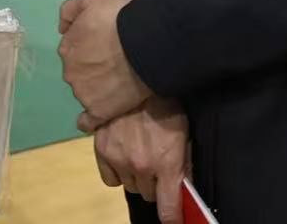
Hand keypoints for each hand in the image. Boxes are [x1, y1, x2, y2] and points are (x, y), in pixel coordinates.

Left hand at [58, 0, 151, 127]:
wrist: (143, 44)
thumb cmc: (118, 18)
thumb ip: (69, 11)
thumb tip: (61, 28)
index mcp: (67, 47)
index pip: (73, 48)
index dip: (90, 45)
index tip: (106, 42)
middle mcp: (69, 73)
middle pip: (79, 71)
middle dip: (92, 66)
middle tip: (115, 60)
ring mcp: (83, 94)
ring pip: (85, 92)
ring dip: (97, 87)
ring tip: (119, 80)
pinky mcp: (99, 112)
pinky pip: (88, 121)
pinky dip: (90, 120)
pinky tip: (99, 115)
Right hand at [92, 99, 190, 223]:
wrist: (138, 76)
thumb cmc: (167, 104)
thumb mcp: (184, 133)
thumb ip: (184, 163)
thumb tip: (184, 186)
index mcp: (166, 164)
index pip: (168, 210)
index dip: (173, 217)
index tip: (174, 217)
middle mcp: (141, 168)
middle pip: (149, 195)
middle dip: (155, 185)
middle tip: (158, 166)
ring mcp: (119, 160)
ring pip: (130, 186)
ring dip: (137, 177)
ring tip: (141, 155)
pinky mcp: (101, 151)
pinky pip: (110, 179)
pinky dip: (117, 172)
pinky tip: (123, 156)